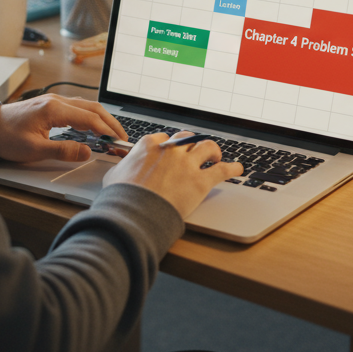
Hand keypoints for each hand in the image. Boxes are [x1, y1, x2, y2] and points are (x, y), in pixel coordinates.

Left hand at [0, 94, 127, 163]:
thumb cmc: (7, 138)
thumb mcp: (35, 149)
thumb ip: (63, 150)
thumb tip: (86, 151)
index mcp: (54, 110)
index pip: (89, 118)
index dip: (106, 130)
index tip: (118, 141)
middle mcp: (56, 101)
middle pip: (92, 108)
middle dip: (109, 122)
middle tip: (121, 137)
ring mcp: (53, 101)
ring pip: (85, 106)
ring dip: (101, 118)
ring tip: (111, 132)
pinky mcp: (50, 105)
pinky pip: (76, 107)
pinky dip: (89, 116)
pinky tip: (93, 126)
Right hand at [103, 131, 241, 217]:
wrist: (133, 213)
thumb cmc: (121, 196)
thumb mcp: (115, 175)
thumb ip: (122, 167)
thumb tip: (120, 168)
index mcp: (149, 145)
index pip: (163, 138)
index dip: (168, 146)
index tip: (171, 153)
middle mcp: (170, 150)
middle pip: (186, 138)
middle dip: (191, 144)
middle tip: (193, 152)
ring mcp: (186, 164)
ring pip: (207, 147)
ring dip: (213, 151)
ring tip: (215, 157)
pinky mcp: (200, 181)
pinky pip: (222, 170)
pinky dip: (232, 168)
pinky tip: (238, 169)